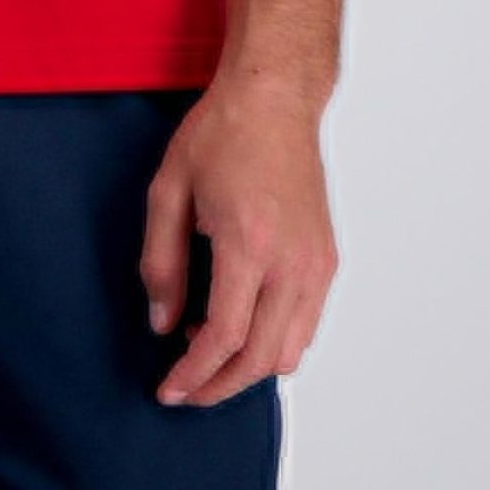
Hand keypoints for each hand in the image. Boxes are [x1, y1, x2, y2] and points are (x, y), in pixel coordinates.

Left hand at [138, 72, 338, 406]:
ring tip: (205, 350)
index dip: (193, 374)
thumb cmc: (221, 134)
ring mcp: (316, 264)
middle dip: (219, 386)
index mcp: (249, 243)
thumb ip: (162, 263)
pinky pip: (306, 326)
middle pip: (260, 358)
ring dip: (247, 368)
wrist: (274, 100)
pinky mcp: (327, 260)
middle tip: (185, 390)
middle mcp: (292, 262)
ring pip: (290, 351)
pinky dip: (274, 344)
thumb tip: (163, 324)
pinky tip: (239, 325)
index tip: (167, 390)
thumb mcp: (169, 191)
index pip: (224, 338)